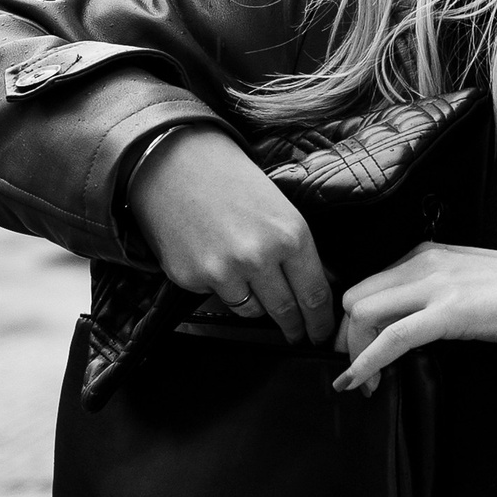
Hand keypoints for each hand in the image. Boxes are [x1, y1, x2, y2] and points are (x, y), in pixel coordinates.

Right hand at [129, 127, 336, 347]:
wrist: (173, 162)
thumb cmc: (231, 179)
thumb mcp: (279, 208)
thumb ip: (299, 250)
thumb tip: (322, 283)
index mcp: (290, 235)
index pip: (315, 295)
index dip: (321, 321)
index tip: (322, 334)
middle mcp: (259, 258)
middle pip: (286, 311)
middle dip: (294, 328)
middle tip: (298, 335)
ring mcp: (223, 272)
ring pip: (251, 311)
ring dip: (255, 303)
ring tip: (247, 277)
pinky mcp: (191, 279)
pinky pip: (217, 298)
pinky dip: (220, 287)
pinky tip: (213, 258)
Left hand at [335, 242, 496, 392]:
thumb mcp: (465, 284)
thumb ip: (432, 294)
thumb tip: (407, 324)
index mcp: (426, 254)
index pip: (368, 286)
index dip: (354, 324)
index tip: (358, 352)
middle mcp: (423, 263)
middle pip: (355, 298)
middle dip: (348, 339)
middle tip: (359, 371)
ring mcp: (436, 284)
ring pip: (363, 313)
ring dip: (356, 352)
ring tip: (367, 382)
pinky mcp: (450, 311)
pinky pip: (393, 336)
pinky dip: (366, 361)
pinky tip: (356, 381)